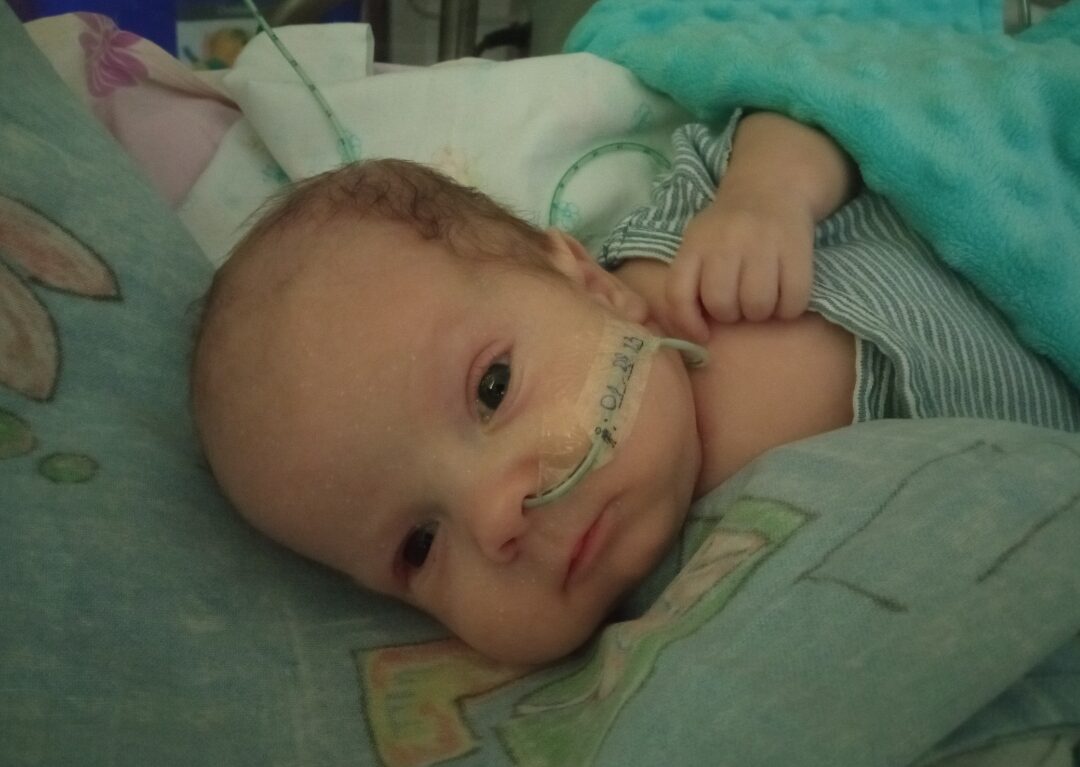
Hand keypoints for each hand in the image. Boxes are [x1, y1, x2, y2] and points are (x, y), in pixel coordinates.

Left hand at [665, 192, 815, 340]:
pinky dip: (789, 309)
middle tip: (739, 302)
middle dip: (731, 315)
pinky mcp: (796, 248)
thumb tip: (695, 332)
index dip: (687, 323)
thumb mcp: (698, 242)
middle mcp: (726, 241)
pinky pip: (793, 300)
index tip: (702, 334)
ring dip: (761, 313)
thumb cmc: (728, 228)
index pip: (678, 293)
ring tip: (762, 298)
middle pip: (722, 304)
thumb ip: (689, 279)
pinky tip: (785, 296)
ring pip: (757, 306)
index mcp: (696, 243)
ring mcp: (762, 242)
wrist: (771, 185)